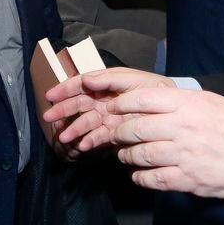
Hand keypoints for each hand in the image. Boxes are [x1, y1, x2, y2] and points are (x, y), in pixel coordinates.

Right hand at [44, 68, 175, 156]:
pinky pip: (98, 137)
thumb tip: (86, 79)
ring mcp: (109, 118)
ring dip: (74, 129)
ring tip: (65, 138)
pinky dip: (89, 141)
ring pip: (85, 122)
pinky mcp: (115, 133)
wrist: (175, 111)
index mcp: (107, 84)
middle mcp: (105, 100)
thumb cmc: (156, 90)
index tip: (50, 95)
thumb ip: (110, 79)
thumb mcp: (135, 81)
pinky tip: (82, 145)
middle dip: (63, 110)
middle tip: (48, 118)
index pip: (82, 84)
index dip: (65, 89)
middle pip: (79, 104)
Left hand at [108, 88, 223, 199]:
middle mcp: (182, 128)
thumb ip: (178, 102)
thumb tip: (147, 103)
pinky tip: (138, 174)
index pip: (141, 99)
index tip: (115, 108)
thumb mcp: (208, 102)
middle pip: (135, 129)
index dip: (122, 104)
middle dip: (120, 133)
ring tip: (125, 154)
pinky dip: (140, 177)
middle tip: (117, 134)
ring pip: (140, 155)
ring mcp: (184, 155)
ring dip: (127, 155)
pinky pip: (152, 179)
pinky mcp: (188, 179)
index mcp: (187, 104)